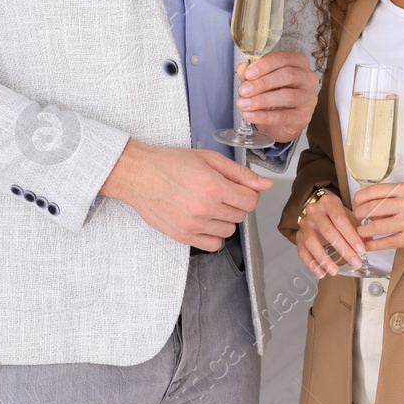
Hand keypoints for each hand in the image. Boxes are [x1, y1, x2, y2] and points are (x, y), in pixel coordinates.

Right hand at [100, 141, 271, 250]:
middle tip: (221, 192)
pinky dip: (213, 235)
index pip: (251, 200)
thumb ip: (239, 173)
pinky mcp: (183, 236)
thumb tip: (265, 184)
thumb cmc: (169, 163)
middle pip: (241, 215)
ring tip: (209, 205)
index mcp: (214, 186)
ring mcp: (194, 225)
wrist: (138, 174)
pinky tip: (204, 220)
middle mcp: (205, 208)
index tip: (240, 189)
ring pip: (229, 231)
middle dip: (236, 203)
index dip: (249, 193)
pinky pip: (213, 245)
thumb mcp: (208, 158)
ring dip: (225, 219)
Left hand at [236, 50, 318, 143]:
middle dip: (262, 83)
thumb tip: (243, 68)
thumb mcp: (261, 81)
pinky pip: (283, 116)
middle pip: (287, 75)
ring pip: (287, 96)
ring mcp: (309, 98)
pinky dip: (264, 116)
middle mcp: (308, 78)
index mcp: (299, 63)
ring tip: (243, 104)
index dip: (265, 65)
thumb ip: (252, 74)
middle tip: (244, 90)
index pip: (283, 59)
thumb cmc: (274, 94)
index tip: (248, 74)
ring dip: (262, 100)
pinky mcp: (304, 116)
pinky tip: (250, 115)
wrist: (282, 122)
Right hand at [295, 190, 365, 276]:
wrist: (319, 209)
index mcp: (329, 202)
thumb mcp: (349, 215)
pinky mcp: (298, 236)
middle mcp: (314, 211)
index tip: (361, 249)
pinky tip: (321, 272)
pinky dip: (311, 264)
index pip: (340, 219)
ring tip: (335, 271)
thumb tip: (369, 242)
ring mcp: (304, 223)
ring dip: (324, 259)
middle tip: (355, 262)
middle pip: (327, 231)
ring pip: (311, 242)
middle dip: (343, 249)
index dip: (351, 235)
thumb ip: (359, 228)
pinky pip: (302, 251)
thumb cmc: (336, 214)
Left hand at [352, 182, 403, 253]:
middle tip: (354, 220)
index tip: (355, 204)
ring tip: (359, 234)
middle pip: (371, 208)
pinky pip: (386, 242)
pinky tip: (367, 246)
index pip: (374, 190)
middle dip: (358, 216)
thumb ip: (395, 199)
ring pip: (375, 226)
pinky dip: (373, 245)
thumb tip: (370, 208)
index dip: (359, 199)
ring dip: (362, 231)